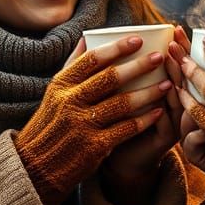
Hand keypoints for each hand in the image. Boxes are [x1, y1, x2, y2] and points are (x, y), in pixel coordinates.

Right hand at [16, 36, 169, 202]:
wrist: (36, 167)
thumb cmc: (51, 125)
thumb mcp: (53, 93)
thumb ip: (72, 67)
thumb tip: (87, 37)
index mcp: (61, 85)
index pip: (92, 60)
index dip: (117, 48)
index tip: (138, 39)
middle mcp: (70, 102)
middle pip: (110, 78)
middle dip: (138, 66)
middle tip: (160, 57)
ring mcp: (82, 125)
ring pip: (122, 103)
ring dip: (148, 93)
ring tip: (167, 84)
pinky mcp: (94, 146)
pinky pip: (125, 129)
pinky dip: (144, 120)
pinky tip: (159, 112)